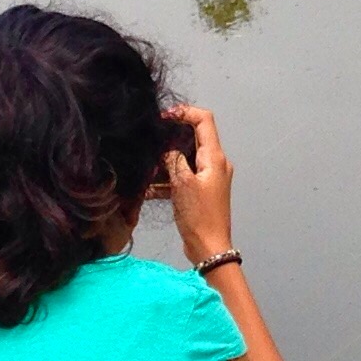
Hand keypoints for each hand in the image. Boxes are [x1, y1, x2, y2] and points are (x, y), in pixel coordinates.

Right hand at [163, 103, 234, 264]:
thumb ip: (174, 160)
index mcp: (215, 157)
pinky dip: (168, 179)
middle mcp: (216, 163)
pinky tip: (148, 188)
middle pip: (193, 138)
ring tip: (145, 167)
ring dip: (166, 162)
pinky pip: (183, 177)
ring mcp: (209, 177)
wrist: (210, 247)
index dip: (184, 112)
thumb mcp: (182, 184)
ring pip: (185, 159)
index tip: (163, 117)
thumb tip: (168, 148)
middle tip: (149, 142)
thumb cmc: (199, 215)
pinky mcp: (201, 191)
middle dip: (170, 138)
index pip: (204, 121)